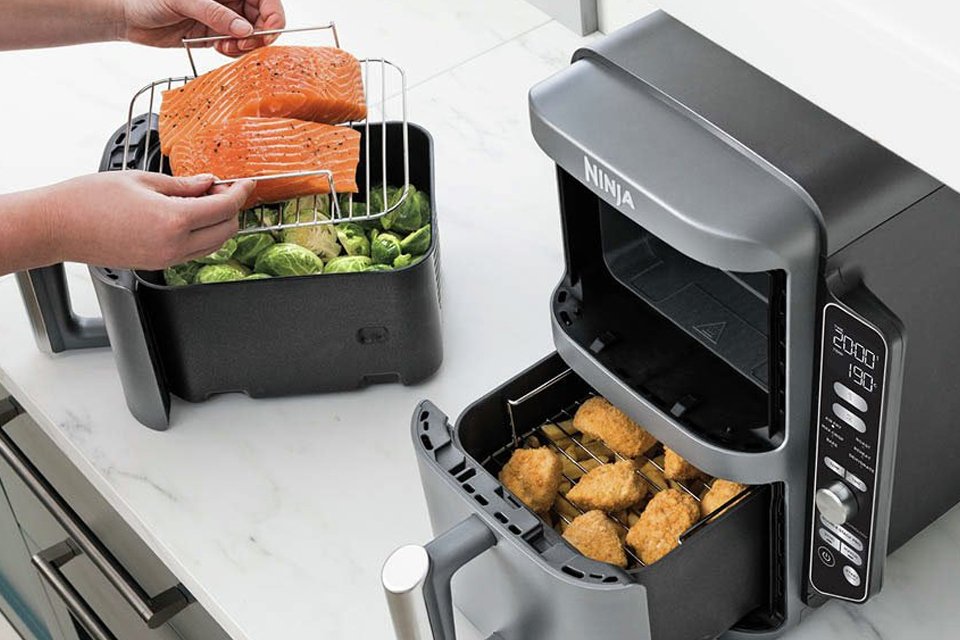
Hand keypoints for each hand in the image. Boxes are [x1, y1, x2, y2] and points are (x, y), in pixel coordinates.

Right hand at [47, 171, 254, 269]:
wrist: (57, 226)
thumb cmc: (89, 200)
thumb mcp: (142, 180)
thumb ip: (182, 184)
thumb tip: (208, 183)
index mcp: (174, 220)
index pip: (225, 208)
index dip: (240, 192)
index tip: (246, 182)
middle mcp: (175, 245)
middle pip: (227, 229)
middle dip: (232, 208)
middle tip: (222, 187)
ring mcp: (167, 259)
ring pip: (214, 244)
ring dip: (219, 223)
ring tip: (205, 199)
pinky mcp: (158, 264)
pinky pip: (195, 251)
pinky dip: (203, 234)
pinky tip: (191, 215)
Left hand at [121, 0, 284, 55]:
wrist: (130, 17)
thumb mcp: (185, 0)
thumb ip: (215, 14)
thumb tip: (243, 29)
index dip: (273, 16)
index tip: (266, 32)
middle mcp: (231, 0)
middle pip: (264, 19)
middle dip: (260, 35)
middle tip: (244, 44)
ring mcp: (224, 18)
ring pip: (252, 35)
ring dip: (246, 46)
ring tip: (227, 46)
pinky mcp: (216, 35)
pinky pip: (236, 46)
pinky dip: (234, 52)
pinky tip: (220, 48)